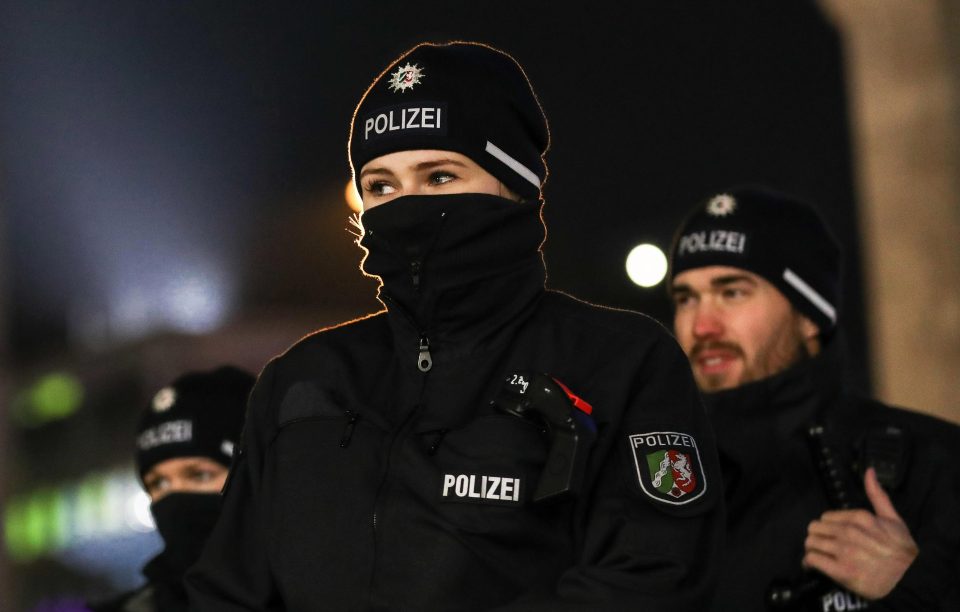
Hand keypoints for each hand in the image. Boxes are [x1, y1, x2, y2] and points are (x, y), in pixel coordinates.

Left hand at [803, 467, 917, 599]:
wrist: (912, 578)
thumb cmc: (902, 550)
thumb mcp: (893, 519)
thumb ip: (877, 495)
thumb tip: (869, 471)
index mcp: (860, 518)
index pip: (826, 517)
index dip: (827, 527)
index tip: (830, 535)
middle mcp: (850, 532)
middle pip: (815, 528)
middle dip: (818, 537)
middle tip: (823, 546)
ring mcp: (845, 551)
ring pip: (810, 542)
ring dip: (812, 550)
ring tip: (818, 556)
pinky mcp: (841, 570)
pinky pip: (812, 559)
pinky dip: (809, 563)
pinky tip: (814, 566)